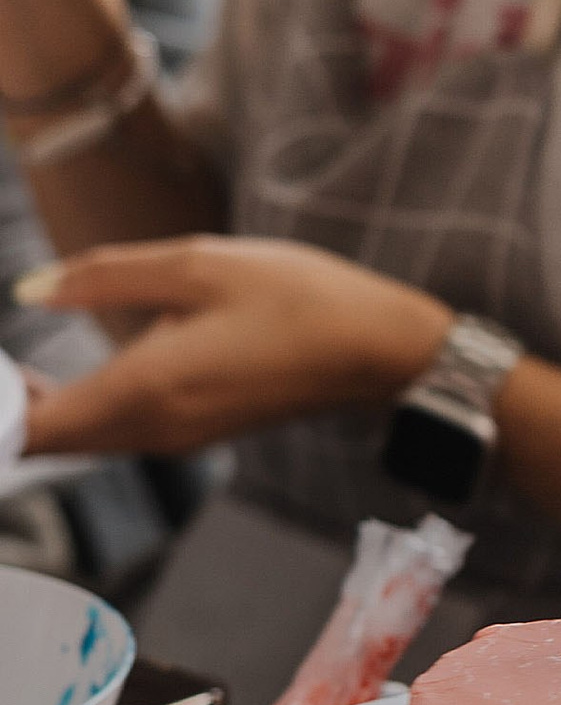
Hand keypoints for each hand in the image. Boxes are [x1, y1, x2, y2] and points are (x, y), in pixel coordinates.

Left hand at [16, 238, 452, 454]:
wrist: (379, 348)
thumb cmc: (299, 298)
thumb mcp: (200, 263)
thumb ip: (104, 276)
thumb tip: (28, 290)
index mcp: (144, 390)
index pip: (28, 428)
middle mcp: (150, 429)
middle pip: (42, 441)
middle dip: (4, 409)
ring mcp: (171, 436)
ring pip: (73, 439)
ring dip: (34, 410)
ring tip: (5, 372)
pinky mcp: (189, 430)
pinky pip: (106, 431)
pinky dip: (68, 410)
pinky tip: (54, 375)